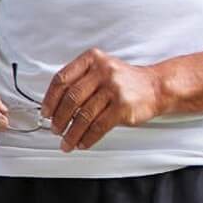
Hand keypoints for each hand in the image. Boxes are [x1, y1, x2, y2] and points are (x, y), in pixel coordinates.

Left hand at [42, 48, 166, 150]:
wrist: (156, 87)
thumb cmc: (123, 81)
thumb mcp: (99, 71)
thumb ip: (78, 81)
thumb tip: (53, 107)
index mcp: (92, 59)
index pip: (61, 79)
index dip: (49, 99)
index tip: (45, 112)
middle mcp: (103, 71)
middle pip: (70, 98)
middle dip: (59, 118)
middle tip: (55, 129)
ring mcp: (114, 88)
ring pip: (83, 115)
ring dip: (71, 133)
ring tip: (66, 141)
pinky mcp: (123, 107)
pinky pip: (98, 126)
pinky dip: (87, 138)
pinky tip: (82, 142)